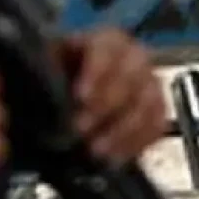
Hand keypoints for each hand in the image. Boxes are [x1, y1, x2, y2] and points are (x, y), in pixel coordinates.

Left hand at [58, 29, 165, 162]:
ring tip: (95, 151)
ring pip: (148, 104)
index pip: (108, 48)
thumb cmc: (60, 79)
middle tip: (80, 129)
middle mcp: (135, 58)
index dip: (96, 72)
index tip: (80, 97)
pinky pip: (156, 127)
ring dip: (122, 131)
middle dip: (107, 105)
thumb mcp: (47, 67)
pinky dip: (136, 144)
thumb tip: (40, 83)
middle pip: (133, 76)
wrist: (72, 103)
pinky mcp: (158, 112)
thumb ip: (46, 71)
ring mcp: (151, 85)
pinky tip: (113, 158)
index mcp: (107, 40)